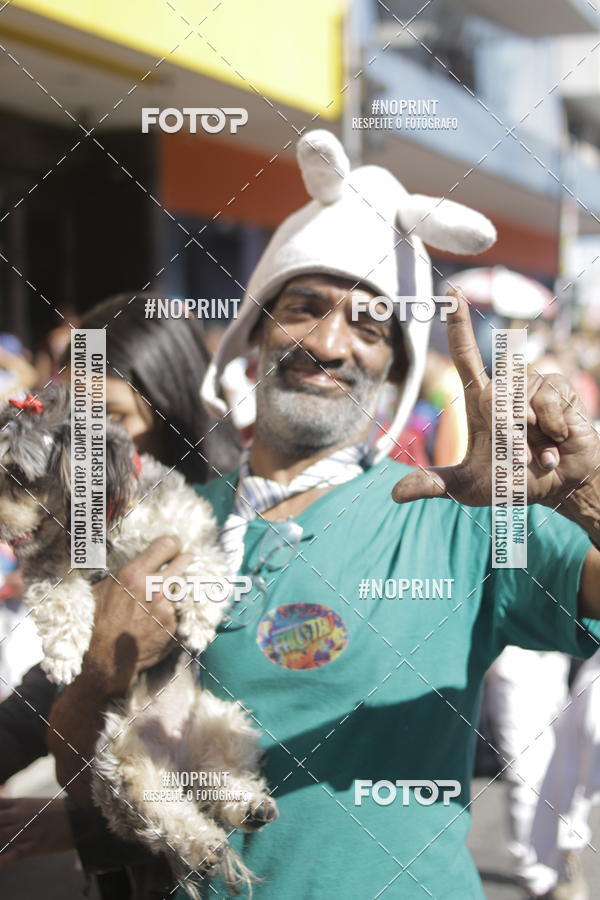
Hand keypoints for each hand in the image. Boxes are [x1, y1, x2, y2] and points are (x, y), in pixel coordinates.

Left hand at [0, 797, 72, 866]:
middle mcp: (20, 817)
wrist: (80, 820)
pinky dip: (2, 860)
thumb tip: (2, 805)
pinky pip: (12, 855)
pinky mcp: (33, 847)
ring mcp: (25, 832)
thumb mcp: (36, 803)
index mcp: (21, 803)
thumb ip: (16, 806)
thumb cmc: (58, 811)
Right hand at [85, 535, 193, 695]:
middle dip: (183, 561)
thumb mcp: (101, 588)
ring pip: (187, 585)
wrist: (104, 660)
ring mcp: (168, 608)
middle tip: (179, 565)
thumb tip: (134, 558)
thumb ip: (124, 572)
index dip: (172, 544)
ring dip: (182, 586)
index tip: (171, 549)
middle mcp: (154, 587)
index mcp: (134, 574)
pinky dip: (182, 608)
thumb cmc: (97, 622)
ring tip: (174, 590)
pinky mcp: (176, 626)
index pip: (167, 544)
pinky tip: (172, 611)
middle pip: (185, 560)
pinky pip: (186, 609)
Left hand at [392, 290, 599, 510]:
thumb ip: (434, 485)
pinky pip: (553, 398)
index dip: (458, 323)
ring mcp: (535, 387)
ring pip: (526, 391)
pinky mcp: (561, 391)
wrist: (559, 487)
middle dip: (508, 423)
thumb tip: (394, 494)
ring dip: (532, 429)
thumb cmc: (513, 481)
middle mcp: (506, 389)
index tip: (451, 293)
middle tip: (518, 452)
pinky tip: (558, 442)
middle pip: (499, 383)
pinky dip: (554, 427)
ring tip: (538, 449)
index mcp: (480, 401)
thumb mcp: (467, 487)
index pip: (465, 354)